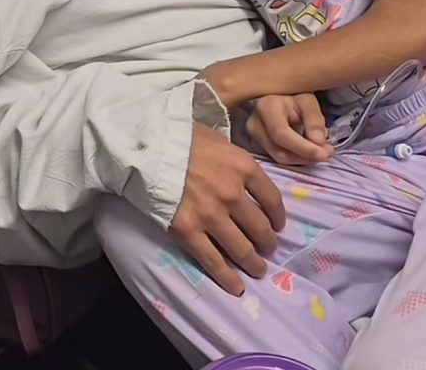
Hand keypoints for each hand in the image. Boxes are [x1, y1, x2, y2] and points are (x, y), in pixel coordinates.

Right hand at [170, 124, 285, 295]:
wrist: (148, 147)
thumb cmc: (183, 138)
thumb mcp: (219, 140)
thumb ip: (236, 161)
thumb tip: (244, 177)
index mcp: (244, 167)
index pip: (272, 199)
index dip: (277, 217)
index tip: (278, 225)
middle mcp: (233, 194)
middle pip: (259, 228)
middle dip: (267, 243)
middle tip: (268, 250)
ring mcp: (212, 215)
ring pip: (241, 249)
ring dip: (253, 263)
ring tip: (257, 270)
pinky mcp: (189, 232)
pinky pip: (213, 261)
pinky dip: (227, 278)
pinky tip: (236, 287)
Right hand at [246, 94, 333, 166]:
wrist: (279, 95)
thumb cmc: (293, 94)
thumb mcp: (308, 100)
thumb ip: (314, 120)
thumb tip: (318, 143)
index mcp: (266, 107)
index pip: (282, 134)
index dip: (303, 148)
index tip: (324, 154)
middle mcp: (254, 124)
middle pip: (280, 151)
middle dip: (306, 156)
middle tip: (327, 153)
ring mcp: (253, 137)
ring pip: (280, 158)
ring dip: (303, 159)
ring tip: (321, 151)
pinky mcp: (258, 146)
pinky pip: (279, 158)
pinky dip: (297, 157)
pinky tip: (309, 150)